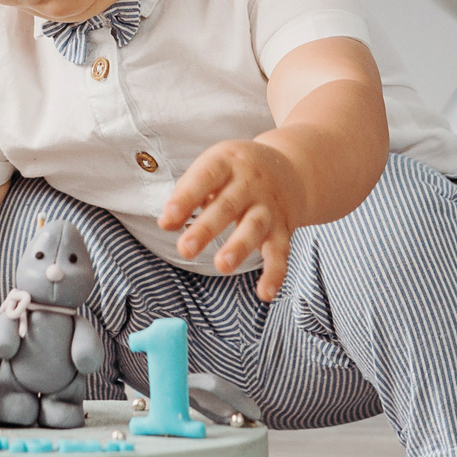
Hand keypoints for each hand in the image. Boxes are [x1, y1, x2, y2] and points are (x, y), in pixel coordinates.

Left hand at [160, 138, 303, 298]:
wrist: (291, 167)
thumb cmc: (237, 171)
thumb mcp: (214, 165)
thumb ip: (188, 191)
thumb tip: (166, 223)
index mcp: (227, 163)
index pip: (205, 177)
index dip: (186, 197)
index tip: (168, 218)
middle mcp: (250, 183)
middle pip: (228, 206)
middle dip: (206, 229)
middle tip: (185, 250)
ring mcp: (267, 206)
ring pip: (254, 226)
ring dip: (239, 247)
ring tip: (222, 265)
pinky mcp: (282, 228)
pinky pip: (280, 252)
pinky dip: (275, 273)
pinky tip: (264, 293)